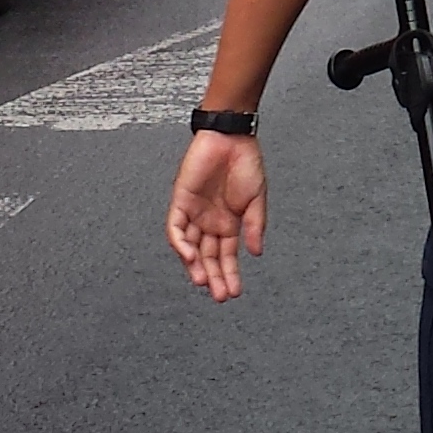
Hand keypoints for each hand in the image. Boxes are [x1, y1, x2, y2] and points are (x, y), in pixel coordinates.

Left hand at [166, 131, 267, 300]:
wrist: (231, 136)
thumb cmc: (246, 163)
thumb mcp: (257, 199)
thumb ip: (255, 226)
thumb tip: (255, 252)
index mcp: (229, 223)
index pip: (226, 256)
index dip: (230, 274)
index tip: (234, 291)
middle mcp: (210, 221)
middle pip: (208, 256)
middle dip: (214, 277)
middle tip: (220, 295)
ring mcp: (194, 213)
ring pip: (190, 247)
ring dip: (195, 265)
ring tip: (203, 281)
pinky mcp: (181, 201)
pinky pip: (176, 228)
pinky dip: (181, 243)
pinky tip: (189, 256)